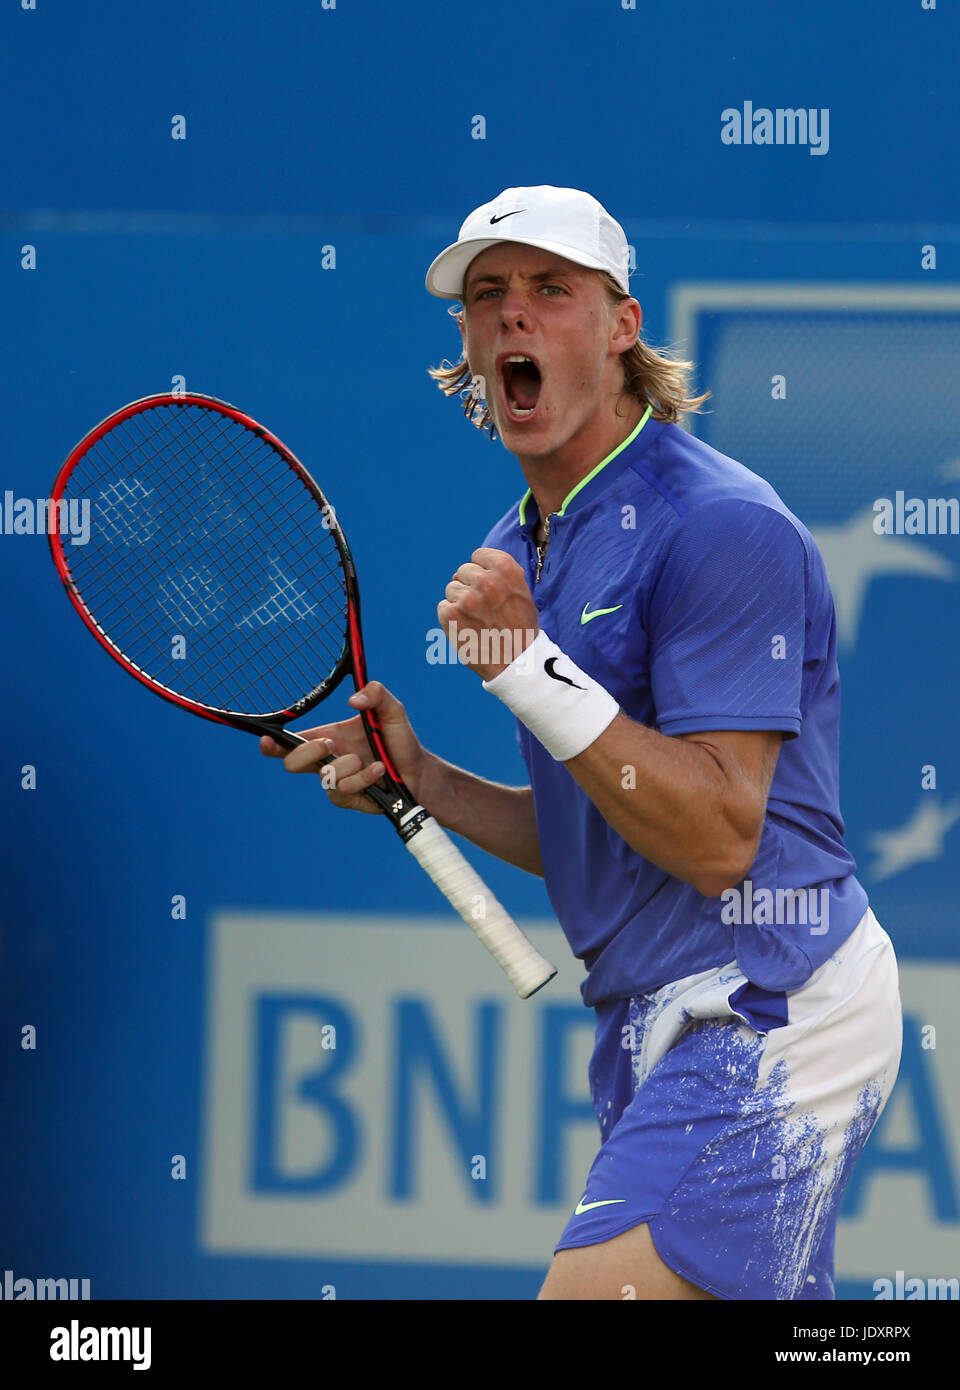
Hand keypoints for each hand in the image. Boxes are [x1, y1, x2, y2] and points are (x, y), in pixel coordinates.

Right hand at [259, 681, 425, 812]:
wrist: (418, 771)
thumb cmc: (399, 740)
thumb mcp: (392, 711)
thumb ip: (377, 695)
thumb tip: (354, 699)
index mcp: (328, 736)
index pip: (291, 741)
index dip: (272, 743)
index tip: (265, 739)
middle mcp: (327, 760)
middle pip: (292, 763)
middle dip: (306, 752)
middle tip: (329, 743)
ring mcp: (336, 780)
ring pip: (324, 776)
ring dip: (348, 765)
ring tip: (370, 760)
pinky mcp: (347, 798)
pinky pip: (343, 789)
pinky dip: (363, 777)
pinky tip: (379, 770)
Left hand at [437, 547, 538, 680]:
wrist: (516, 662)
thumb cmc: (520, 627)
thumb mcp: (521, 592)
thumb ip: (499, 573)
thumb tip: (467, 568)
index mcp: (505, 570)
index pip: (479, 555)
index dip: (483, 571)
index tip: (489, 587)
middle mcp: (485, 580)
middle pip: (463, 571)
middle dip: (471, 587)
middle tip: (485, 609)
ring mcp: (466, 598)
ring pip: (452, 589)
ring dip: (461, 603)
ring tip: (478, 620)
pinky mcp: (450, 615)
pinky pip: (443, 606)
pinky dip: (452, 618)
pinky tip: (468, 628)